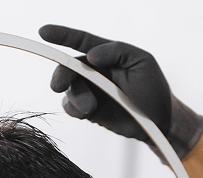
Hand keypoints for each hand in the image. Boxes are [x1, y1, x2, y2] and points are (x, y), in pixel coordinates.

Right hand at [39, 24, 202, 160]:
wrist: (158, 121)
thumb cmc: (153, 87)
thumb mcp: (141, 61)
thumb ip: (117, 51)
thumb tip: (91, 55)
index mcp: (106, 54)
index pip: (81, 40)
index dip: (62, 35)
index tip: (43, 32)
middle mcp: (94, 71)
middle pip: (68, 67)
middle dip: (61, 74)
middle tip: (59, 85)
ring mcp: (89, 91)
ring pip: (68, 90)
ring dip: (76, 97)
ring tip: (91, 107)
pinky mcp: (88, 110)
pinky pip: (70, 107)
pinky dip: (75, 110)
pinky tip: (88, 112)